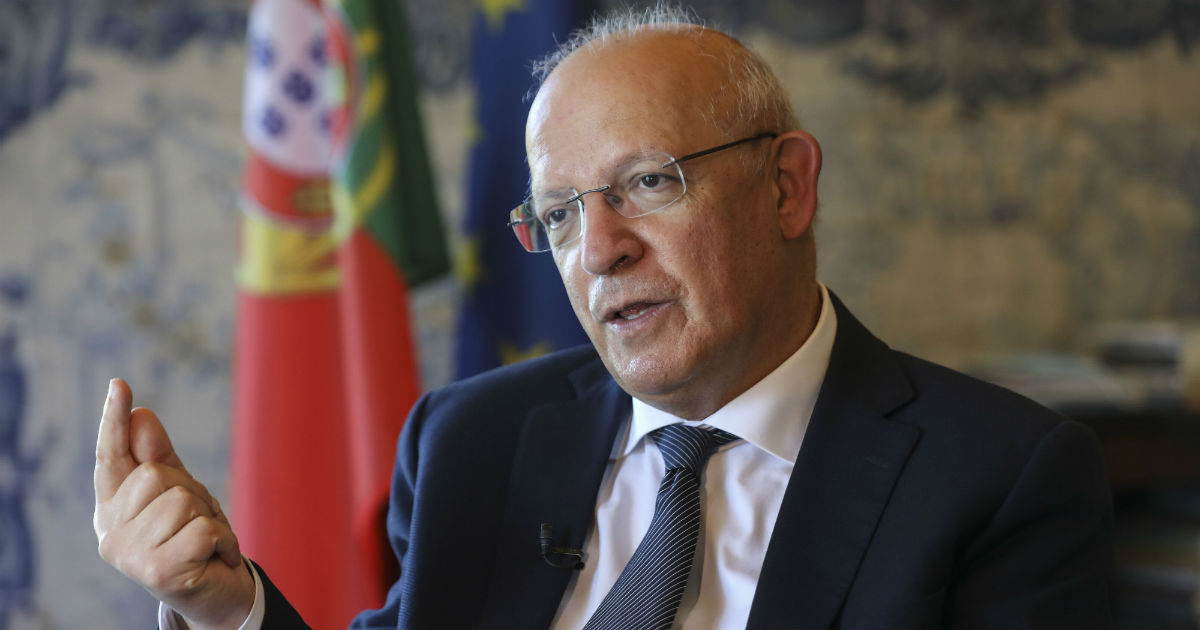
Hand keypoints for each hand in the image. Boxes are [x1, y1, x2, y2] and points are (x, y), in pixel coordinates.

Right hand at [93, 378, 254, 628]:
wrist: (215, 594)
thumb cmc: (194, 539)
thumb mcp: (180, 492)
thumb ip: (160, 457)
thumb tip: (142, 415)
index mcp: (112, 508)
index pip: (111, 458)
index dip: (114, 421)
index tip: (120, 385)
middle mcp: (110, 532)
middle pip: (158, 474)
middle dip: (192, 492)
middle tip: (198, 522)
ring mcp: (130, 555)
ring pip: (182, 500)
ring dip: (210, 518)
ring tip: (206, 542)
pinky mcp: (158, 571)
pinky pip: (204, 528)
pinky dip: (223, 538)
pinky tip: (216, 557)